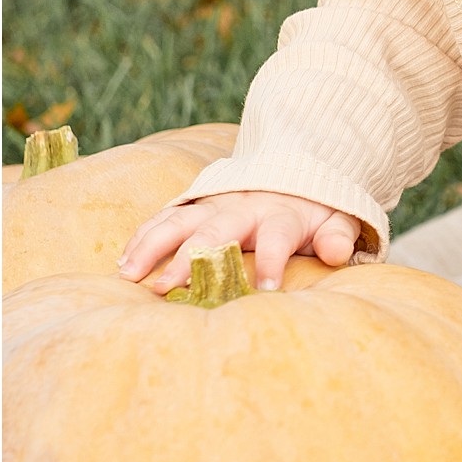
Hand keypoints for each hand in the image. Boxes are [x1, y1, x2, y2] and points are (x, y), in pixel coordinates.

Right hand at [120, 192, 362, 294]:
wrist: (294, 170)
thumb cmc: (314, 210)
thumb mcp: (336, 219)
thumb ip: (338, 235)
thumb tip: (336, 252)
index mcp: (282, 215)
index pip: (278, 237)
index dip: (273, 262)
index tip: (265, 290)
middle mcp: (243, 208)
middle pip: (216, 231)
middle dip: (192, 258)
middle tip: (168, 288)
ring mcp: (215, 204)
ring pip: (180, 221)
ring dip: (153, 246)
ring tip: (130, 275)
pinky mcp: (196, 205)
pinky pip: (165, 218)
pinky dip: (143, 236)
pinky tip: (123, 261)